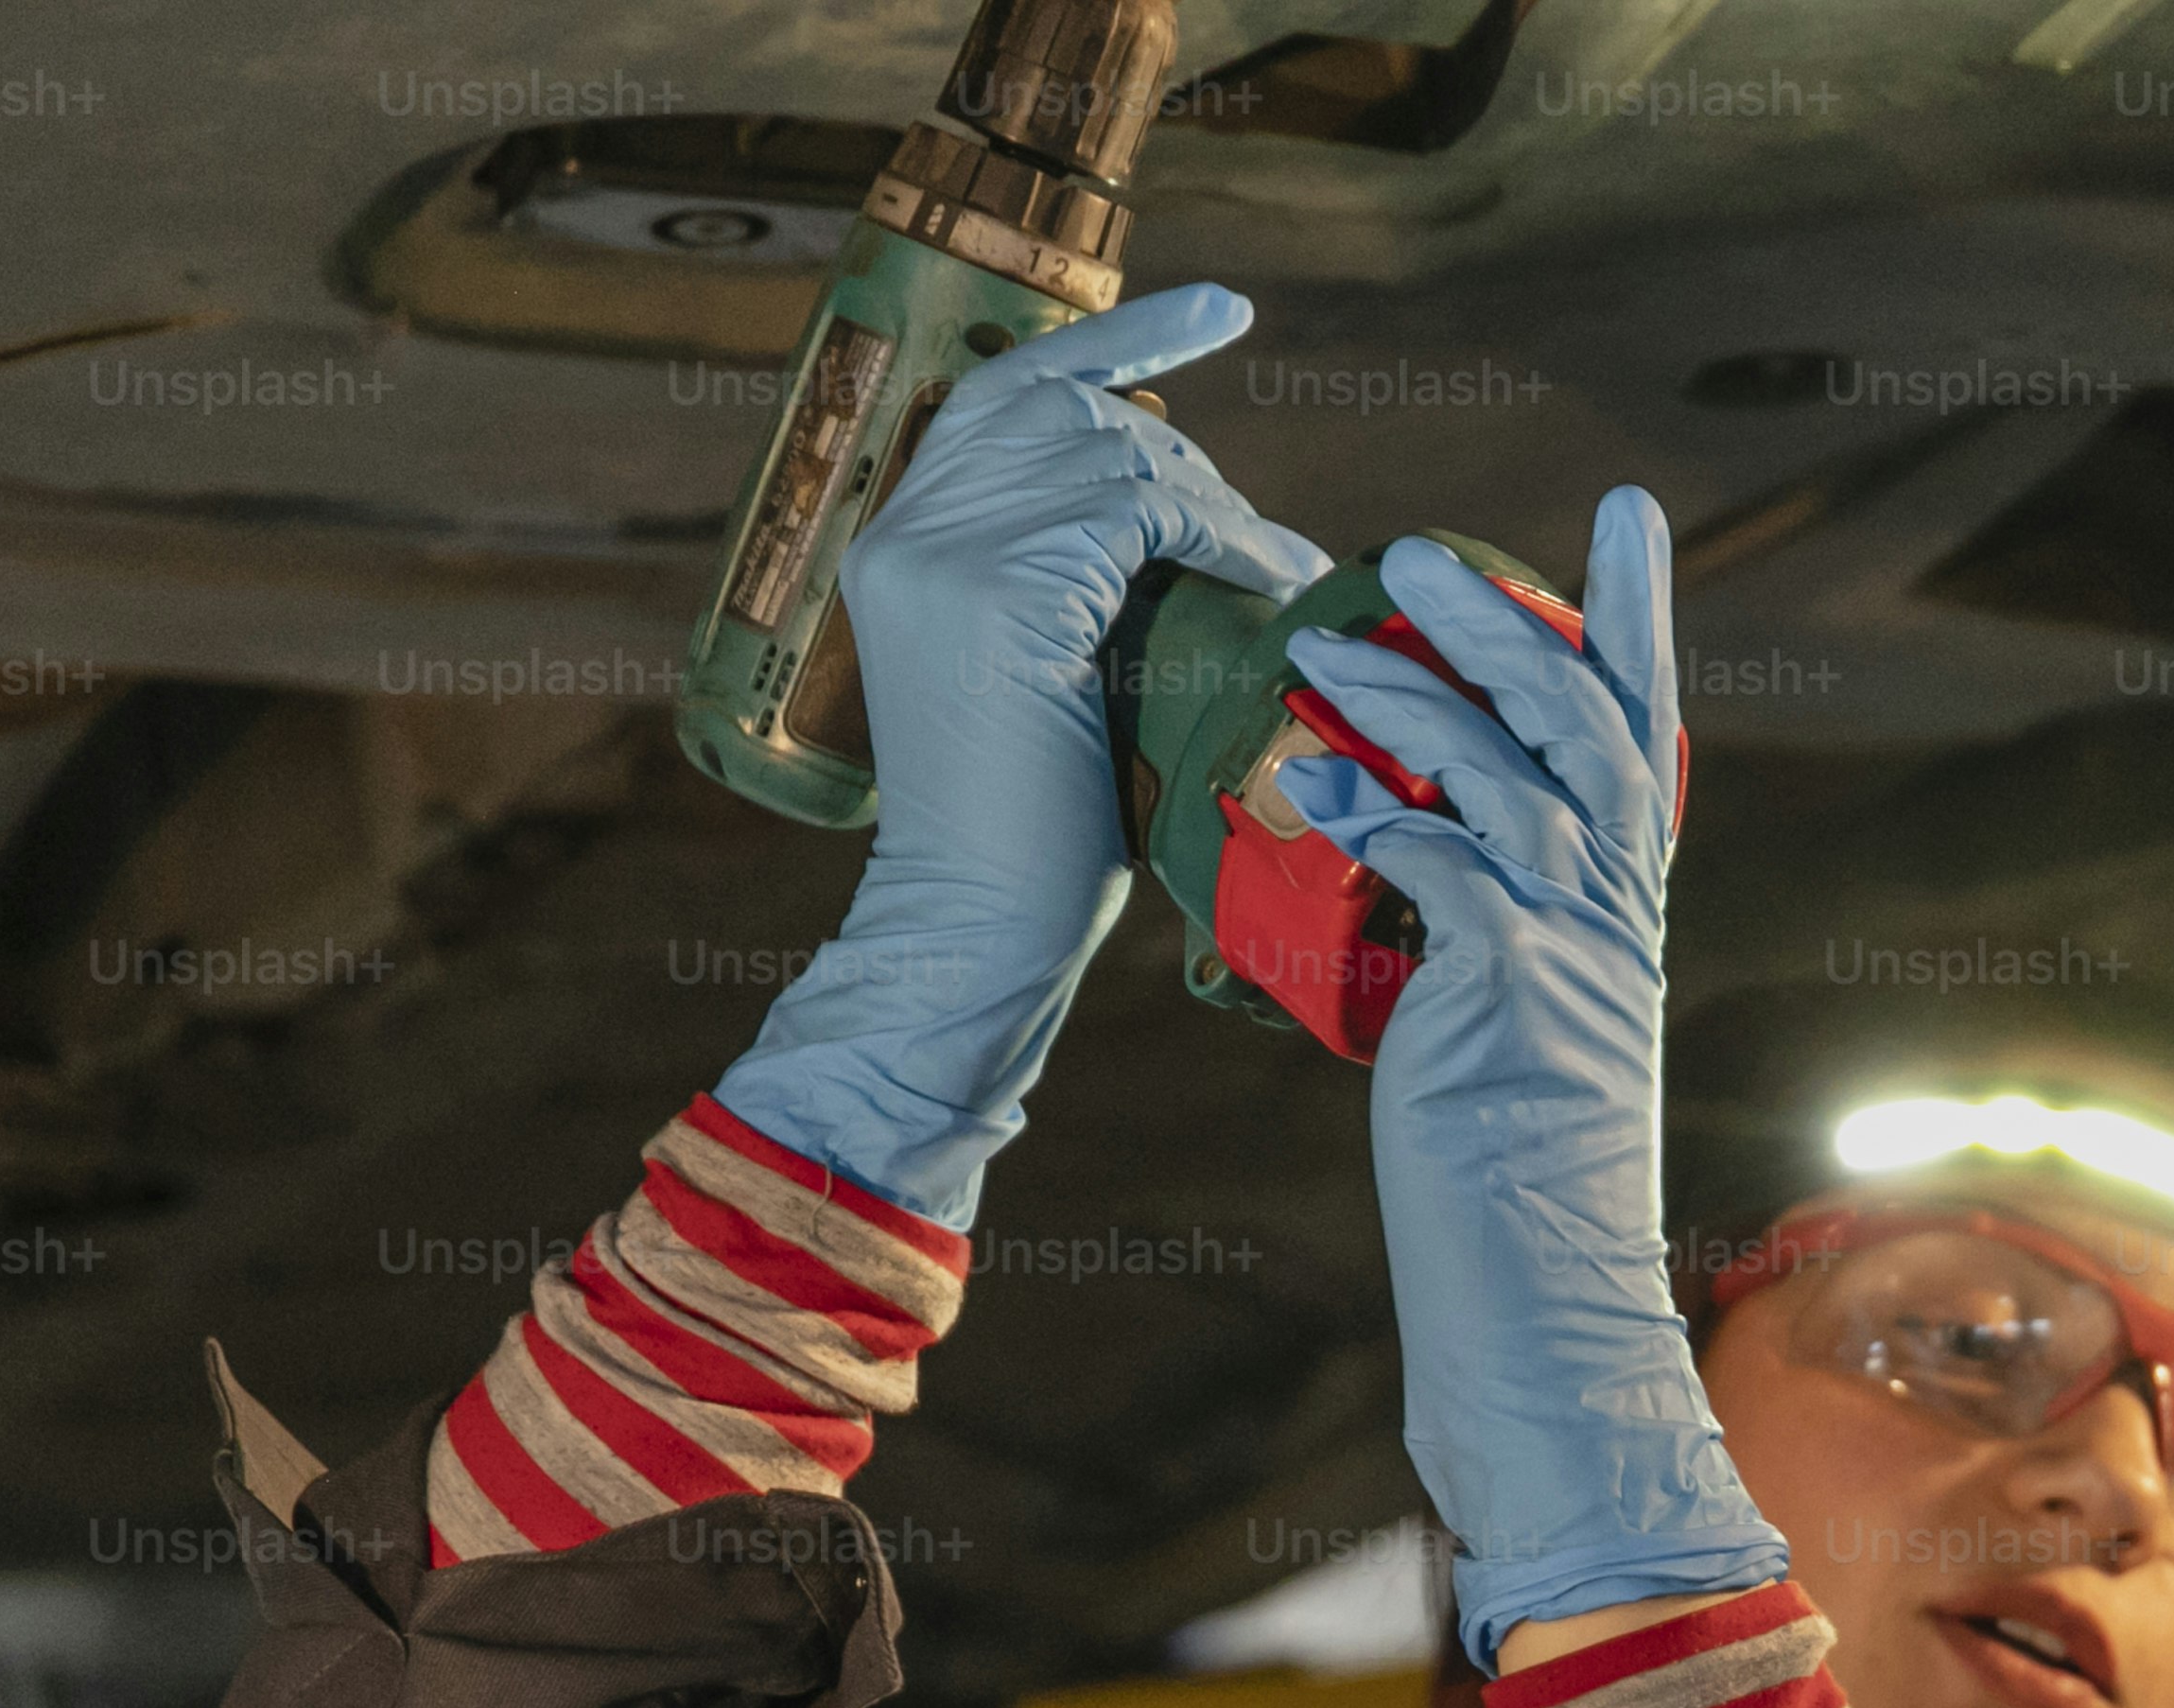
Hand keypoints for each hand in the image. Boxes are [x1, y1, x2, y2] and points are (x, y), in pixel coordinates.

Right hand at [711, 283, 1326, 1228]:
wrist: (982, 930)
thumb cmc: (1037, 838)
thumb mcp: (1053, 677)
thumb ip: (1081, 581)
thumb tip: (1185, 512)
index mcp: (899, 543)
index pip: (1005, 388)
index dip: (1117, 340)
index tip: (1222, 312)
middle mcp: (903, 530)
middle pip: (1060, 403)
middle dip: (1178, 442)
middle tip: (1252, 525)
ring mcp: (941, 554)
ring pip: (1108, 452)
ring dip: (1214, 500)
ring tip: (1274, 569)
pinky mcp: (1001, 592)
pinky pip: (1136, 507)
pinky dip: (1223, 530)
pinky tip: (1271, 576)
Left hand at [1275, 498, 1782, 1664]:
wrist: (1541, 1303)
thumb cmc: (1504, 1175)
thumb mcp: (1500, 1024)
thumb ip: (1479, 926)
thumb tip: (1403, 838)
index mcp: (1621, 911)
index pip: (1646, 732)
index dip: (1640, 617)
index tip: (1627, 509)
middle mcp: (1618, 919)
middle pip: (1589, 725)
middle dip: (1511, 622)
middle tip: (1415, 549)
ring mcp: (1576, 959)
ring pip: (1524, 781)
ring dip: (1423, 699)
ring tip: (1325, 640)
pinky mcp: (1516, 1005)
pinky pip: (1456, 876)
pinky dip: (1385, 815)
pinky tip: (1311, 781)